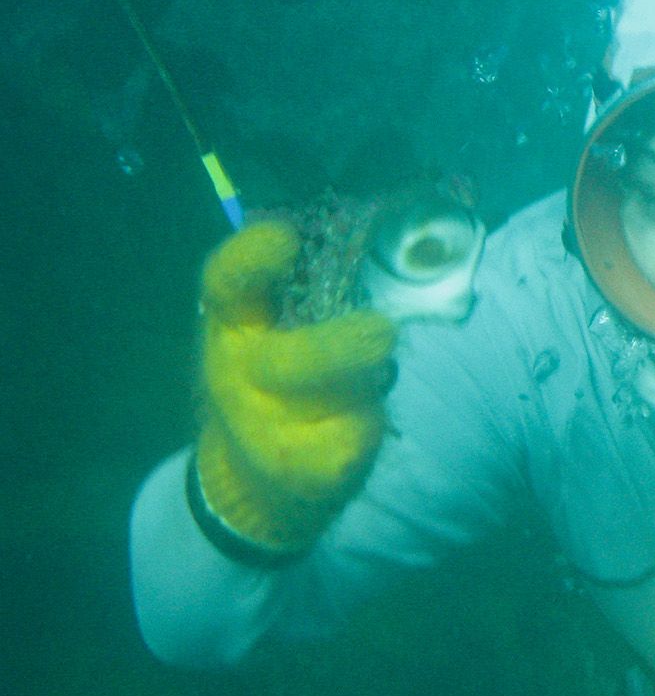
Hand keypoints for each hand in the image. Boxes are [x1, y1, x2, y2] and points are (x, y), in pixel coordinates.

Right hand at [195, 221, 396, 554]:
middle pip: (286, 361)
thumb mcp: (277, 322)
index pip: (228, 284)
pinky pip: (344, 445)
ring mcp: (265, 424)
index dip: (249, 260)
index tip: (283, 238)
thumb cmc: (285, 375)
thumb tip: (386, 223)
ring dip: (361, 381)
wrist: (258, 472)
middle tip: (381, 332)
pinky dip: (364, 427)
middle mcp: (241, 371)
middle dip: (337, 349)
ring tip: (382, 365)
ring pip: (323, 403)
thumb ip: (312, 282)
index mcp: (234, 322)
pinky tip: (367, 417)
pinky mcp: (301, 469)